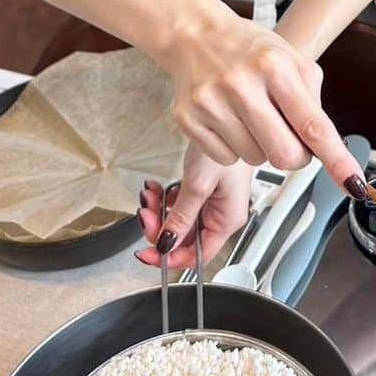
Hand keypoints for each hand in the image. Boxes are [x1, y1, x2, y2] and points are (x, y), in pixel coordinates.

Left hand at [136, 148, 252, 268]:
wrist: (230, 118)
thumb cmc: (224, 146)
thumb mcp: (198, 185)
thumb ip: (181, 218)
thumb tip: (166, 244)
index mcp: (227, 219)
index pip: (197, 255)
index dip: (170, 257)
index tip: (148, 253)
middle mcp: (221, 214)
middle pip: (184, 238)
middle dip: (159, 228)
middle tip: (145, 215)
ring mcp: (212, 202)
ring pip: (178, 220)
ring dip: (159, 211)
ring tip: (149, 196)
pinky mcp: (204, 190)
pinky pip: (179, 204)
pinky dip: (164, 198)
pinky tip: (157, 188)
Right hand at [157, 0, 360, 185]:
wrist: (196, 35)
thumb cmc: (250, 50)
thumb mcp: (291, 60)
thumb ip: (311, 100)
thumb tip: (326, 148)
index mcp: (275, 67)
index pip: (312, 124)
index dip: (336, 158)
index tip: (353, 183)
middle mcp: (241, 84)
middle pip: (284, 155)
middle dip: (295, 156)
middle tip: (289, 137)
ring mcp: (211, 103)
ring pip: (255, 160)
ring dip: (261, 147)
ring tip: (250, 116)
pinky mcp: (188, 119)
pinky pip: (226, 159)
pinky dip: (234, 148)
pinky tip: (229, 120)